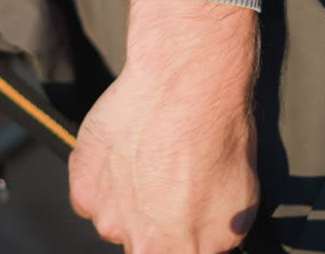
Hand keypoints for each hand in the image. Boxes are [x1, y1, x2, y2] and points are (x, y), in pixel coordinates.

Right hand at [68, 0, 259, 252]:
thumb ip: (215, 239)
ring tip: (148, 165)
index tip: (184, 226)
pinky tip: (125, 155)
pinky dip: (103, 181)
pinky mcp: (82, 184)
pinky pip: (90, 196)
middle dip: (156, 226)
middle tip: (170, 189)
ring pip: (114, 221)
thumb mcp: (242, 205)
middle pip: (143, 245)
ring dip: (127, 203)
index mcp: (178, 251)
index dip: (183, 240)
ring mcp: (106, 214)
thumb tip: (206, 245)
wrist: (183, 87)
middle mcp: (138, 241)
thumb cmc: (217, 139)